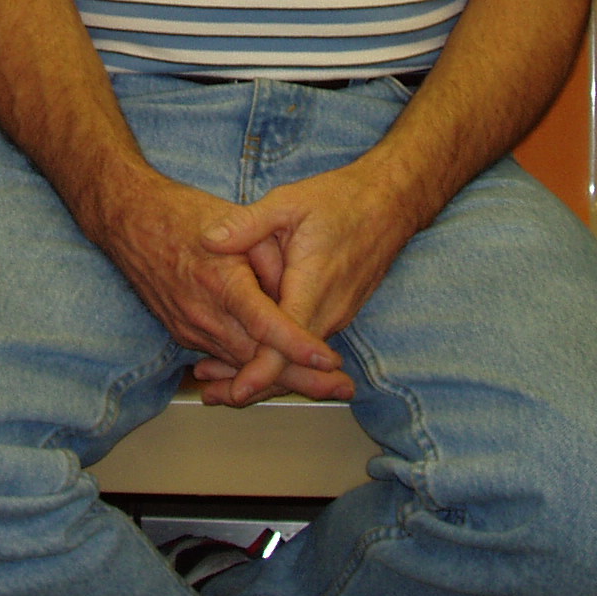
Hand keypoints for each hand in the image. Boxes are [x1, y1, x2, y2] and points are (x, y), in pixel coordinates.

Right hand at [80, 172, 352, 403]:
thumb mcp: (235, 220)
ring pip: (242, 364)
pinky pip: (223, 356)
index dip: (299, 346)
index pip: (266, 325)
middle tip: (344, 388)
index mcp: (221, 282)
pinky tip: (281, 374)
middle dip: (303, 378)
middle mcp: (204, 314)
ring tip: (325, 387)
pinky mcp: (182, 333)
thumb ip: (269, 256)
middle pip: (258, 360)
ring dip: (281, 378)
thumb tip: (294, 288)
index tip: (329, 361)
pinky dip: (251, 366)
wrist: (128, 221)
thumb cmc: (182, 213)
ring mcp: (189, 329)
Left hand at [183, 162, 422, 404]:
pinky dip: (279, 354)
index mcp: (313, 285)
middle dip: (252, 381)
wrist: (389, 204)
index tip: (237, 389)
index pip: (288, 341)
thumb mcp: (287, 202)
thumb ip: (247, 224)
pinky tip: (250, 356)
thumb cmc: (338, 200)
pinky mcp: (337, 313)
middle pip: (290, 361)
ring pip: (298, 357)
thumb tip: (208, 240)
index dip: (262, 369)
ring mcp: (337, 315)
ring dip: (263, 370)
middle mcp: (329, 310)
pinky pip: (306, 343)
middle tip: (212, 395)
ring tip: (218, 383)